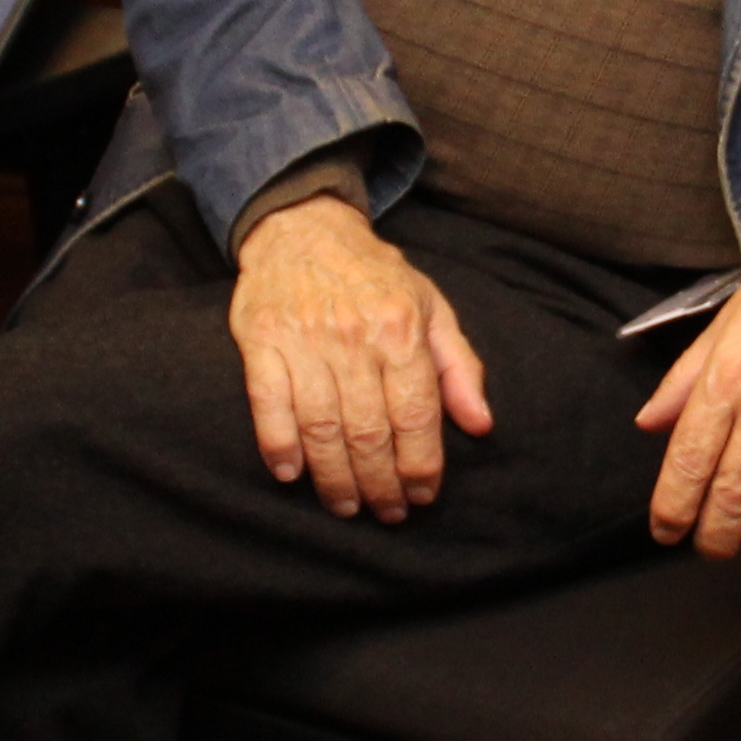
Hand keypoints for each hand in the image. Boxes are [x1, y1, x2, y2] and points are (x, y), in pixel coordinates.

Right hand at [228, 194, 492, 521]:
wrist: (303, 227)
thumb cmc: (375, 276)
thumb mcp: (433, 307)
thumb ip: (460, 366)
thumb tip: (480, 424)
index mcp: (402, 328)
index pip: (416, 414)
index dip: (420, 465)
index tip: (422, 495)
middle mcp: (354, 336)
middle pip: (368, 432)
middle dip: (380, 484)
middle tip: (386, 512)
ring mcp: (304, 339)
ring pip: (320, 427)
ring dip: (334, 478)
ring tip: (346, 505)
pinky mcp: (261, 340)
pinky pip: (268, 404)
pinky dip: (279, 446)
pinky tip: (292, 475)